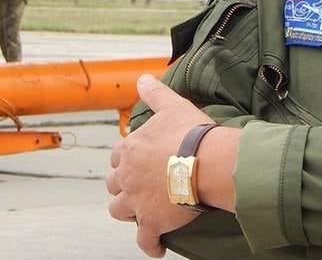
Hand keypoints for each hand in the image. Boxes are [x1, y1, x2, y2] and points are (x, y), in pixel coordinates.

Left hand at [106, 75, 212, 256]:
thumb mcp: (172, 106)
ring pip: (119, 211)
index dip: (127, 159)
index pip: (118, 156)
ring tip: (142, 212)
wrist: (207, 162)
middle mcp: (127, 176)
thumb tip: (141, 78)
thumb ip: (155, 93)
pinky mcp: (151, 222)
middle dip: (122, 185)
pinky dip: (150, 244)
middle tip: (139, 185)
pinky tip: (157, 247)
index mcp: (130, 149)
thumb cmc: (191, 133)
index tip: (139, 161)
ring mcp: (137, 201)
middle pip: (113, 184)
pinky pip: (145, 240)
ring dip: (128, 212)